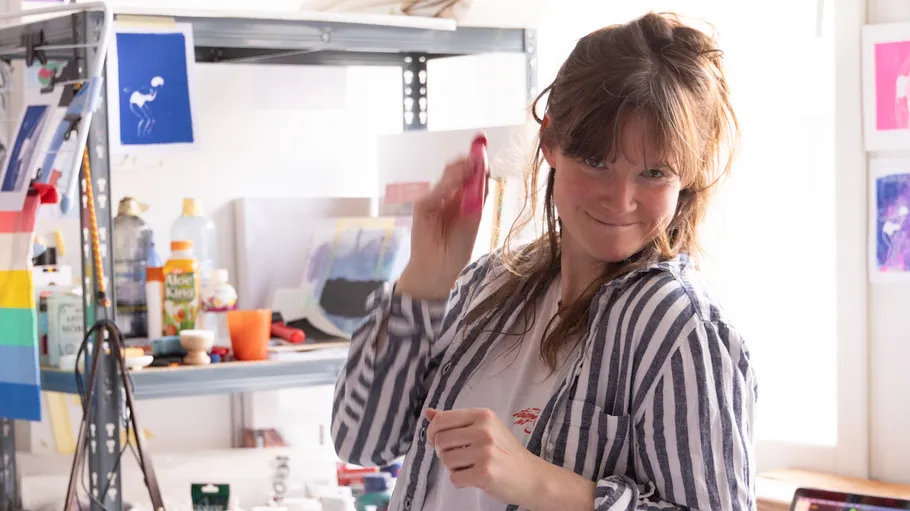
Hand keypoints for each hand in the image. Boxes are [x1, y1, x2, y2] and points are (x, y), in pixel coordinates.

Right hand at [397, 149, 488, 299]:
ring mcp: (434, 199)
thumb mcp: (474, 216)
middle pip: (458, 169)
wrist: (441, 269)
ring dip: (459, 171)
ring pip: (447, 177)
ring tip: (470, 167)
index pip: (471, 171)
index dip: (477, 157)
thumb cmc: (459, 246)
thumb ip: (477, 192)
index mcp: (463, 196)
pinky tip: (455, 185)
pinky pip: (436, 192)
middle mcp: (448, 194)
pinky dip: (446, 187)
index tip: (481, 139)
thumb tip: (482, 167)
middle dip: (469, 160)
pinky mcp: (422, 207)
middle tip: (478, 154)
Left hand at [424, 408, 538, 506]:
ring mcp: (485, 452)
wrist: (531, 476)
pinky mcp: (485, 473)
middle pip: (440, 441)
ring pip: (445, 460)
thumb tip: (428, 413)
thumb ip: (456, 421)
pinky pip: (454, 478)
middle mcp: (484, 430)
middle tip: (459, 458)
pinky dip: (460, 481)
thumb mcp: (485, 428)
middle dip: (443, 452)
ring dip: (453, 468)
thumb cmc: (505, 452)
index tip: (436, 441)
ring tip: (470, 467)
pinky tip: (474, 478)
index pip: (442, 419)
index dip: (432, 432)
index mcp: (482, 415)